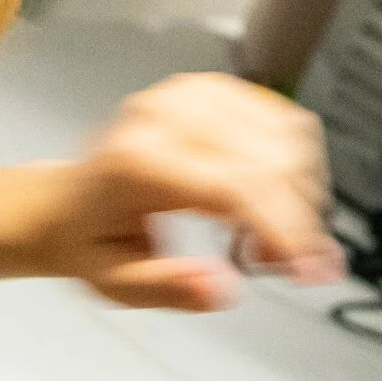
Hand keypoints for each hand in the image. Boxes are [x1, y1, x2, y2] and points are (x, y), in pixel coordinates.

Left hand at [18, 72, 344, 308]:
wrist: (67, 203)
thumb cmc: (90, 239)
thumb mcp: (114, 284)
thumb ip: (167, 289)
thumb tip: (216, 289)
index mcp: (139, 162)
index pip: (237, 185)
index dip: (287, 227)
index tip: (314, 268)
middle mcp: (166, 117)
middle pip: (272, 160)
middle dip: (300, 218)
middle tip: (289, 264)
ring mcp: (191, 96)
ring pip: (288, 135)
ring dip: (302, 192)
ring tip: (271, 236)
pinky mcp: (212, 90)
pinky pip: (282, 120)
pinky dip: (295, 164)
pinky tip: (273, 198)